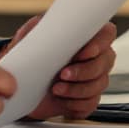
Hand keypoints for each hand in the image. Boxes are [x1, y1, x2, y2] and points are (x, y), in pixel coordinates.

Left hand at [0, 19, 116, 121]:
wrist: (21, 85)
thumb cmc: (29, 57)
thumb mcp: (28, 35)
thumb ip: (39, 26)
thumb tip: (46, 24)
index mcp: (84, 37)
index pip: (106, 34)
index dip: (99, 44)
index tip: (81, 53)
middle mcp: (94, 57)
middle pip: (104, 62)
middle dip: (83, 71)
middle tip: (62, 74)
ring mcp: (93, 79)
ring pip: (98, 85)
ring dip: (76, 89)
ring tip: (56, 88)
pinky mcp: (87, 99)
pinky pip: (90, 103)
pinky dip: (75, 103)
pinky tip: (62, 99)